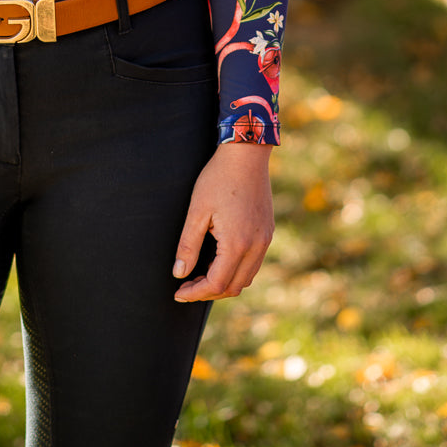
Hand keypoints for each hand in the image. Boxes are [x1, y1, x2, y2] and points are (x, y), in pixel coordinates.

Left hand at [172, 142, 274, 301]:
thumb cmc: (218, 178)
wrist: (246, 153)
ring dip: (224, 283)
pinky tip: (219, 260)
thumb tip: (179, 273)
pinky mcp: (267, 232)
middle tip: (187, 285)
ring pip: (246, 278)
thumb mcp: (197, 210)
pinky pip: (254, 263)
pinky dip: (236, 270)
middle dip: (208, 292)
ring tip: (201, 276)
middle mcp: (256, 246)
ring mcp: (265, 240)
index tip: (178, 292)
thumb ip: (188, 244)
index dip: (195, 293)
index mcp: (237, 243)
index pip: (216, 284)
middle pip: (234, 287)